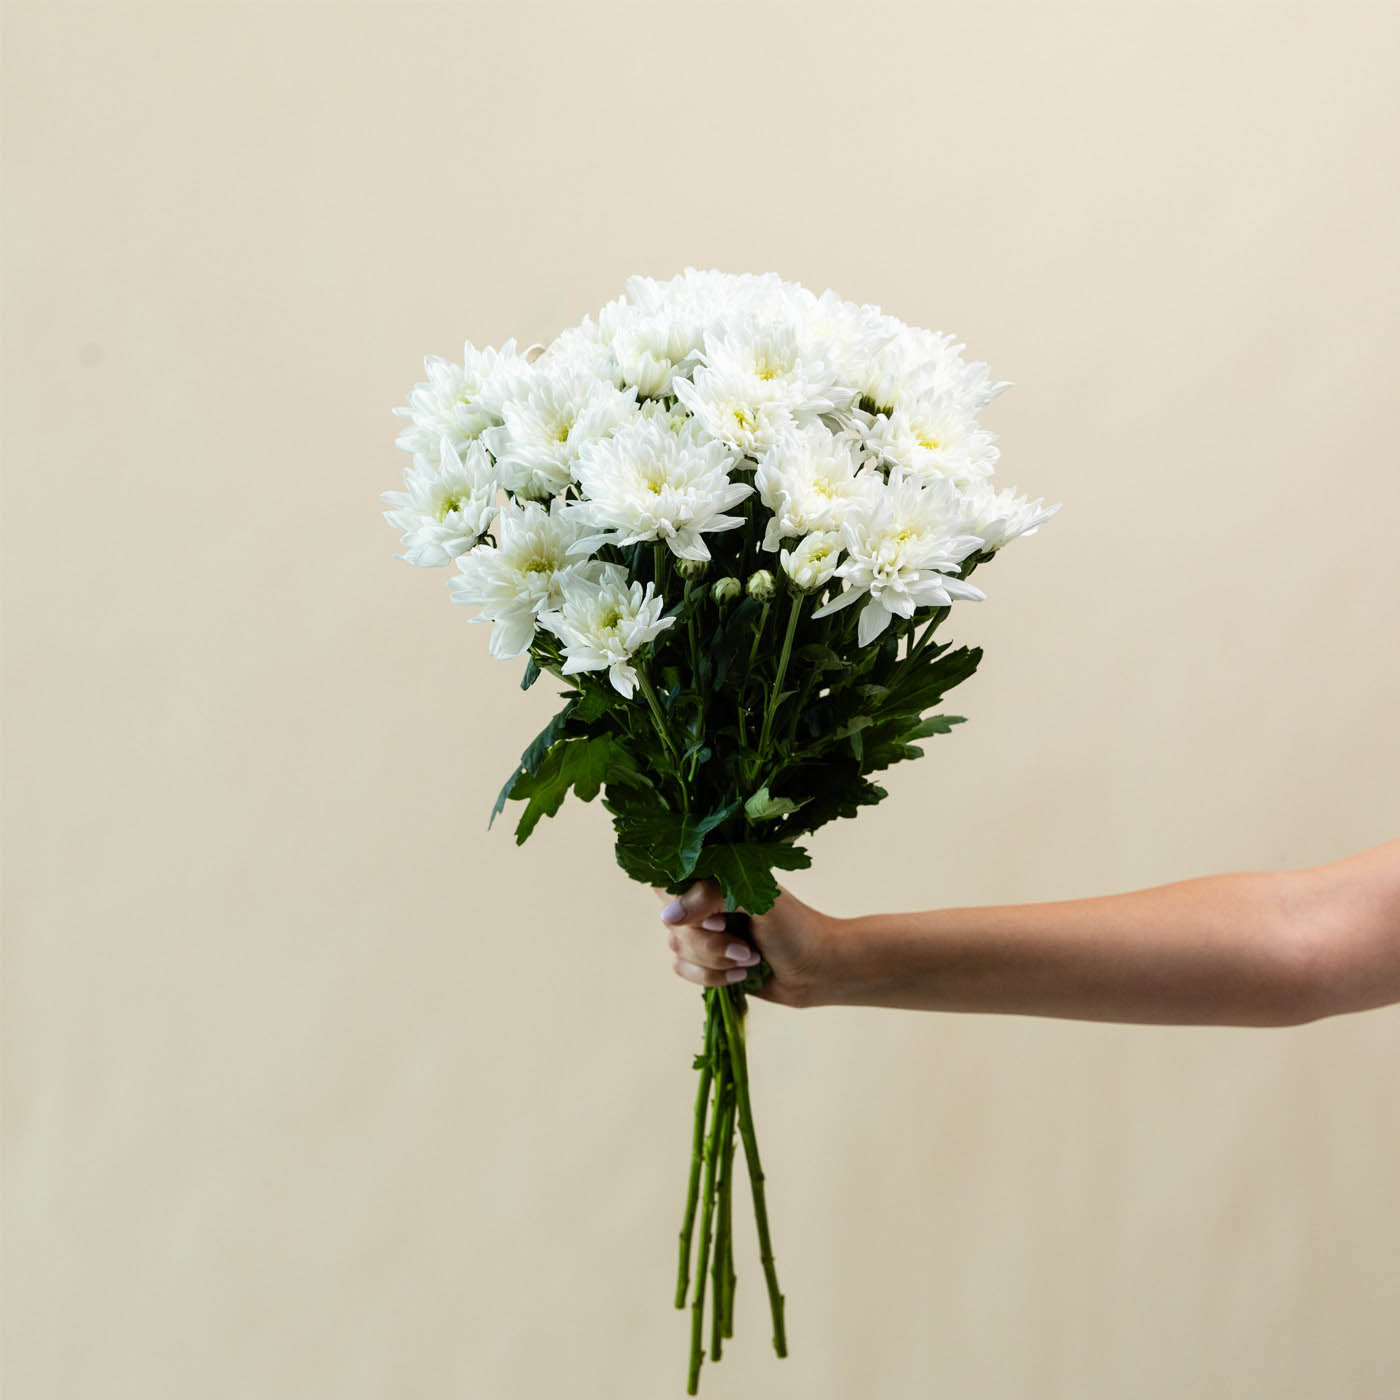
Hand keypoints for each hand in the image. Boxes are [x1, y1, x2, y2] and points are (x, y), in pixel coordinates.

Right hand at [653, 879, 835, 1007]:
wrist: (817, 970)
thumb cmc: (795, 929)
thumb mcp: (758, 901)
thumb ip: (712, 896)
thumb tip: (668, 916)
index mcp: (717, 877)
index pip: (670, 879)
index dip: (683, 903)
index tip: (716, 918)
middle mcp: (705, 902)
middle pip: (673, 921)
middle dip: (709, 942)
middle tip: (744, 944)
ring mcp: (704, 932)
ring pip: (677, 948)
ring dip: (715, 960)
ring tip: (750, 958)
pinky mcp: (705, 961)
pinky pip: (683, 969)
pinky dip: (712, 977)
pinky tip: (742, 974)